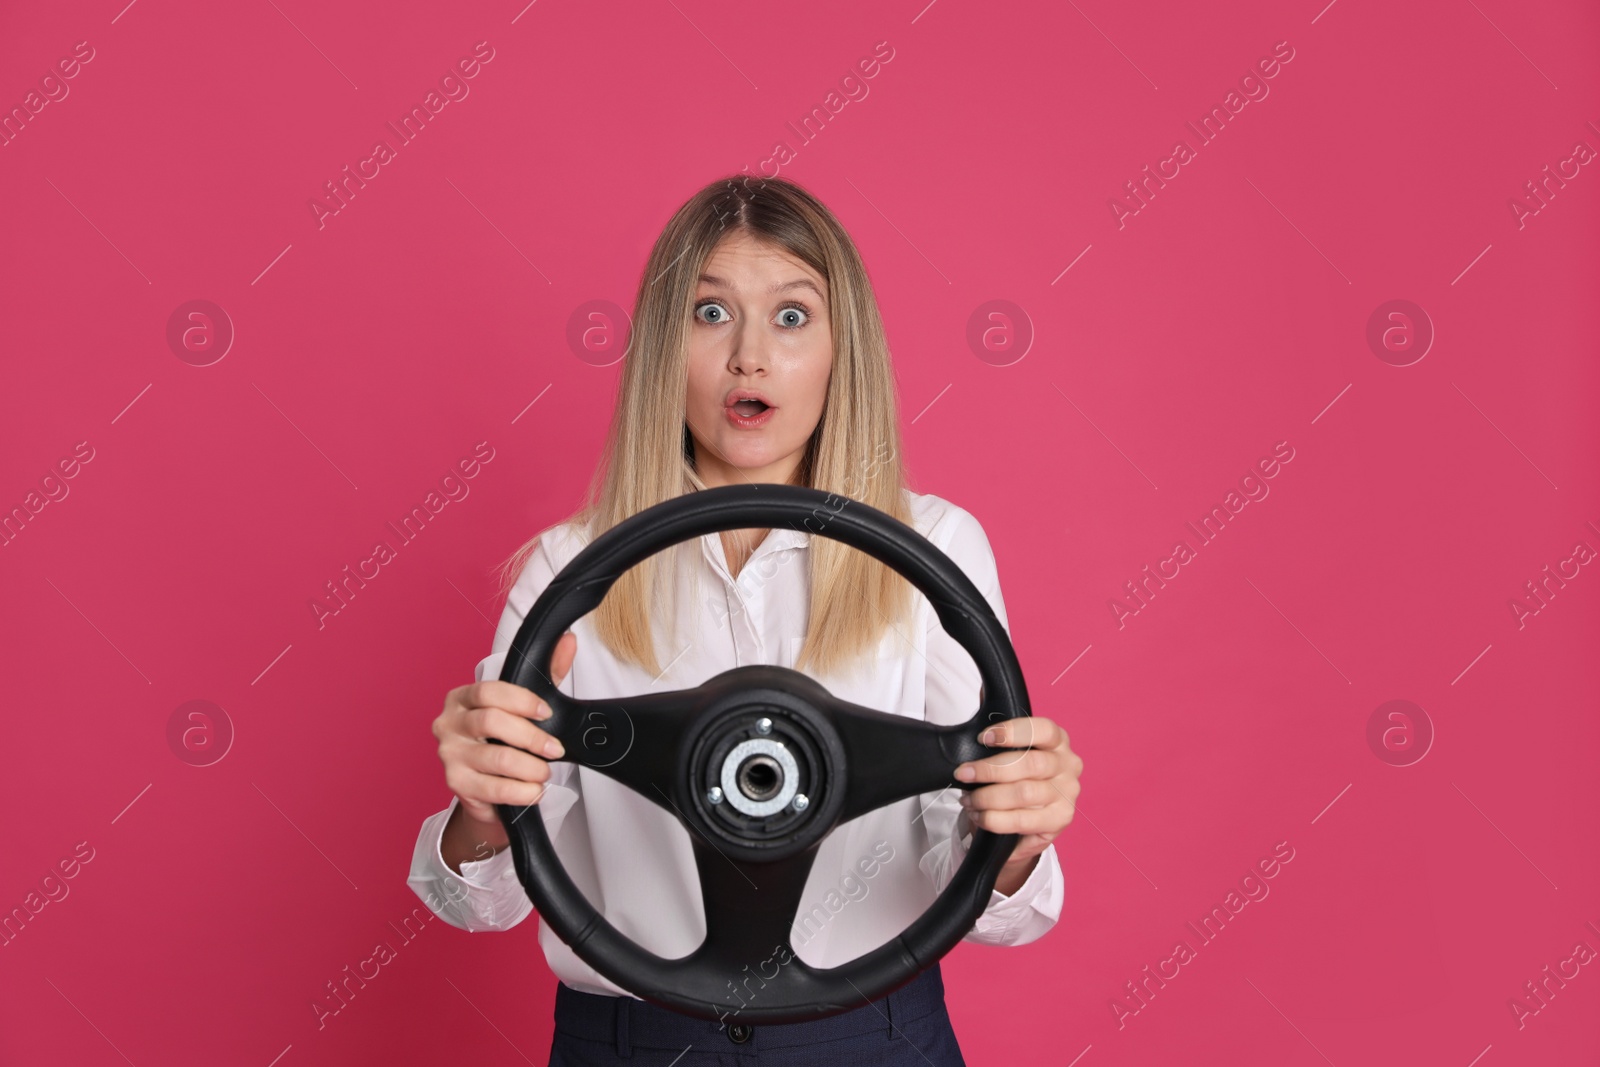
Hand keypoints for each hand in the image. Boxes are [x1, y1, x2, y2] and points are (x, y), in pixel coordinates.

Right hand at [433, 631, 577, 855]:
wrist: (485, 788)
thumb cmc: (503, 740)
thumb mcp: (525, 705)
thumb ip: (547, 673)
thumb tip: (569, 641)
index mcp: (462, 698)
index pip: (488, 691)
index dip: (521, 701)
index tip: (546, 713)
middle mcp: (449, 724)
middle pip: (492, 723)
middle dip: (531, 737)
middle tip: (554, 749)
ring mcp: (449, 755)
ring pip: (497, 759)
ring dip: (531, 768)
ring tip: (544, 772)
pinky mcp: (456, 785)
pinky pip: (495, 789)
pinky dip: (523, 791)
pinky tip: (534, 790)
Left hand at [954, 716, 1081, 894]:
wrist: (1030, 816)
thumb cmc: (1019, 775)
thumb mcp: (1011, 748)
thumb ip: (1000, 721)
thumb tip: (983, 690)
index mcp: (1058, 740)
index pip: (1043, 729)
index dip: (1012, 732)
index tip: (983, 738)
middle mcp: (1068, 765)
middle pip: (1030, 764)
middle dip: (989, 770)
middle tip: (964, 774)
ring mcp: (1067, 794)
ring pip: (1024, 793)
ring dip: (988, 797)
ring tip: (968, 798)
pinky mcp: (1060, 820)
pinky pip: (1022, 821)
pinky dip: (994, 819)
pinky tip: (979, 815)